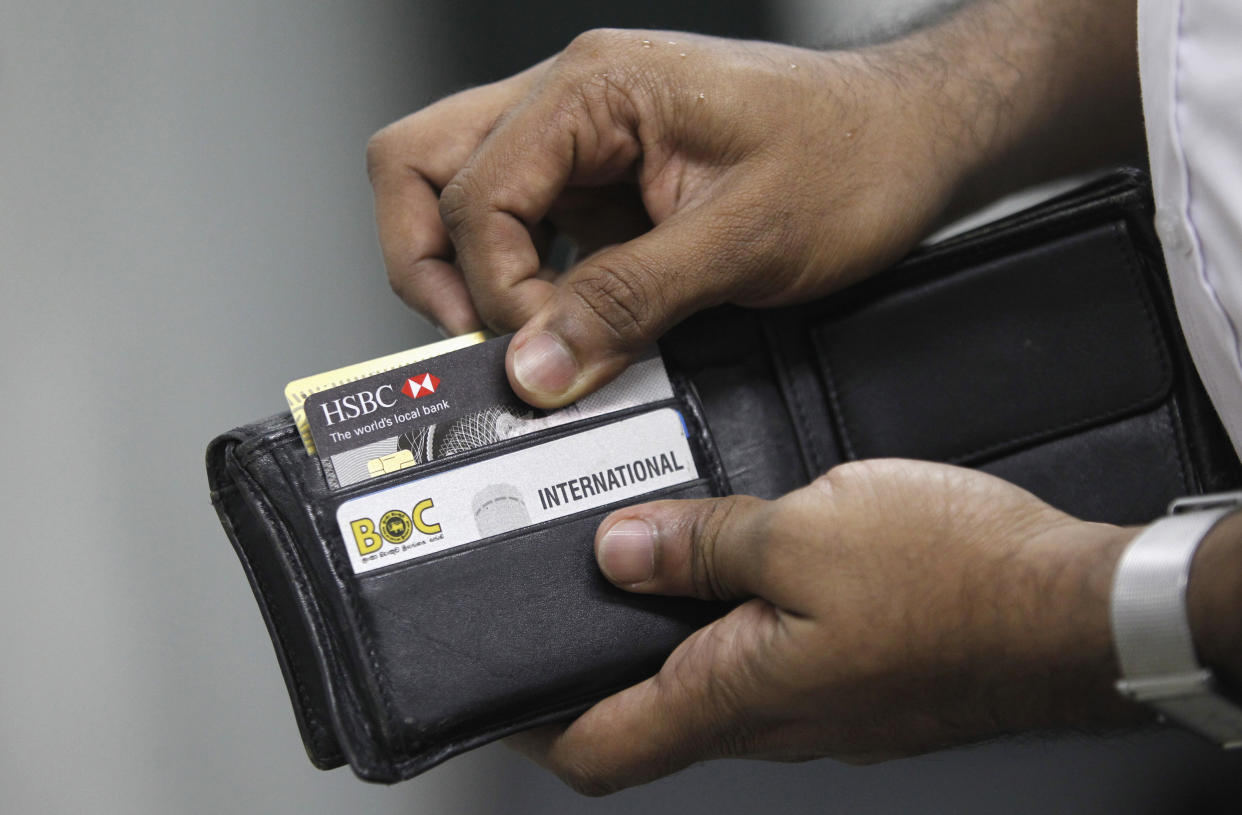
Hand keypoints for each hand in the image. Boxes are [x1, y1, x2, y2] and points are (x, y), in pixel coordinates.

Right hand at [367, 30, 971, 405]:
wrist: (913, 139)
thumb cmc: (853, 157)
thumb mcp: (743, 239)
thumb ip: (627, 301)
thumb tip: (537, 364)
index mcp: (595, 89)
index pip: (473, 194)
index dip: (493, 291)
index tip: (545, 356)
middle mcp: (573, 100)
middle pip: (422, 165)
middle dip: (429, 263)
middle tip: (480, 339)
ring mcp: (584, 139)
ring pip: (461, 192)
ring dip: (473, 272)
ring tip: (525, 339)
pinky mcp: (605, 179)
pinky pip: (527, 228)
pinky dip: (529, 281)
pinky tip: (570, 323)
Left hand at [509, 460, 1138, 794]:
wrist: (1074, 613)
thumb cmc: (956, 583)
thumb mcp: (804, 532)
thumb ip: (702, 546)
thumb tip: (622, 553)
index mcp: (738, 693)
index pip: (600, 748)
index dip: (529, 728)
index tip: (491, 698)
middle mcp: (771, 716)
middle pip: (646, 712)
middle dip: (592, 661)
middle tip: (559, 597)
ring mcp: (817, 703)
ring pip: (707, 679)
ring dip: (665, 630)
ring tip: (638, 556)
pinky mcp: (855, 678)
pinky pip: (766, 657)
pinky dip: (730, 617)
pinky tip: (737, 558)